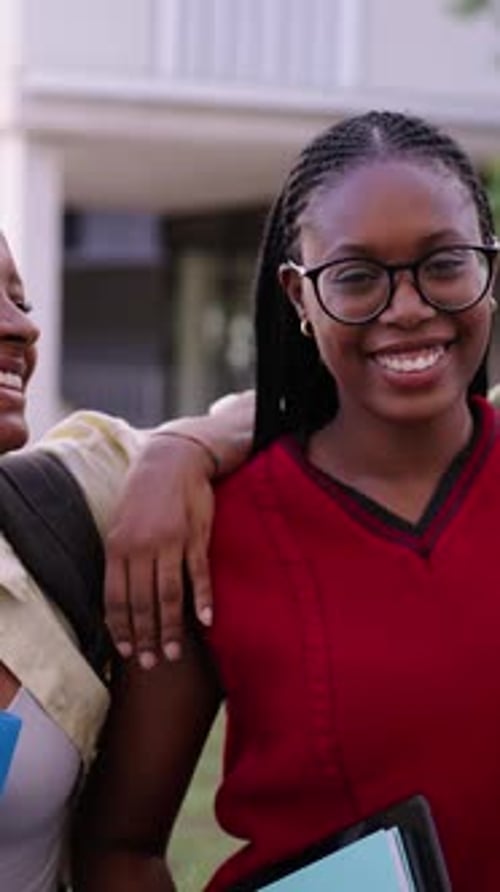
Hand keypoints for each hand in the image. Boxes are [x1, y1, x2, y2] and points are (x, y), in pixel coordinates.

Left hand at [105, 435, 214, 667]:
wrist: (171, 460)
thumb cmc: (144, 495)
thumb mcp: (121, 524)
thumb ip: (121, 558)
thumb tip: (119, 597)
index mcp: (117, 546)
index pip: (116, 598)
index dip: (121, 628)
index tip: (126, 651)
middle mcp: (141, 547)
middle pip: (142, 603)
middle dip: (145, 637)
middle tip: (151, 663)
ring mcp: (170, 542)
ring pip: (169, 595)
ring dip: (171, 628)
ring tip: (173, 653)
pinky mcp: (195, 536)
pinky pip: (198, 574)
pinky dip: (202, 599)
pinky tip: (205, 621)